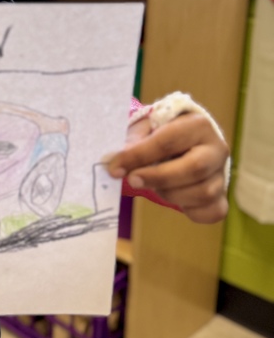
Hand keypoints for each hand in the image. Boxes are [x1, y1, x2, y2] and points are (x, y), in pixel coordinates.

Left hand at [106, 112, 228, 223]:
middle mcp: (217, 149)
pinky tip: (176, 199)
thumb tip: (117, 161)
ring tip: (154, 186)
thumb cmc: (162, 133)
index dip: (139, 156)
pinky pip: (212, 212)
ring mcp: (222, 174)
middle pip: (195, 168)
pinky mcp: (222, 196)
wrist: (184, 143)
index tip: (115, 167)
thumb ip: (133, 141)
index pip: (168, 141)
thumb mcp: (146, 127)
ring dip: (170, 194)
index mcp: (198, 125)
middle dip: (158, 177)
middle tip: (132, 180)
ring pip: (203, 193)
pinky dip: (191, 211)